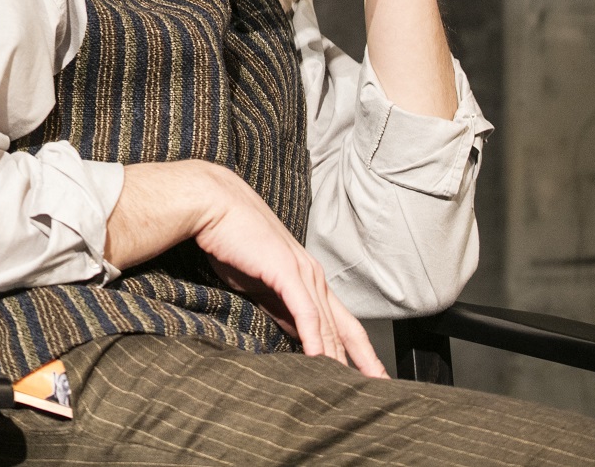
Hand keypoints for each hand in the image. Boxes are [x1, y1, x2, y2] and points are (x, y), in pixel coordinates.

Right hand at [108, 161, 386, 377]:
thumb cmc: (230, 240)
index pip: (342, 322)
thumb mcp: (259, 283)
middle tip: (380, 388)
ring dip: (342, 359)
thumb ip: (279, 306)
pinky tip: (322, 361)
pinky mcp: (287, 272)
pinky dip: (316, 339)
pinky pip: (307, 313)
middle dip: (365, 360)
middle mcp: (314, 275)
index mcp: (308, 277)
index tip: (370, 376)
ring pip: (329, 325)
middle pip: (347, 328)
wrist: (214, 205)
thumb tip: (294, 331)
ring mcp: (303, 273)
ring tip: (354, 387)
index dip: (359, 351)